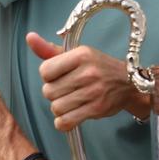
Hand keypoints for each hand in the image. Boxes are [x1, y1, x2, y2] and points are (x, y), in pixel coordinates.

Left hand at [27, 32, 148, 130]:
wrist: (129, 84)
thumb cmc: (99, 67)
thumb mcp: (77, 54)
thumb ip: (50, 50)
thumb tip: (29, 37)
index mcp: (81, 55)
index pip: (45, 70)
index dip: (48, 76)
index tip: (59, 76)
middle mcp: (87, 72)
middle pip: (49, 91)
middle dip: (54, 93)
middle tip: (67, 90)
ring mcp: (93, 92)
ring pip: (56, 107)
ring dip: (60, 108)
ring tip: (70, 102)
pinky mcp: (96, 109)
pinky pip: (66, 121)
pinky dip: (64, 122)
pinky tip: (70, 116)